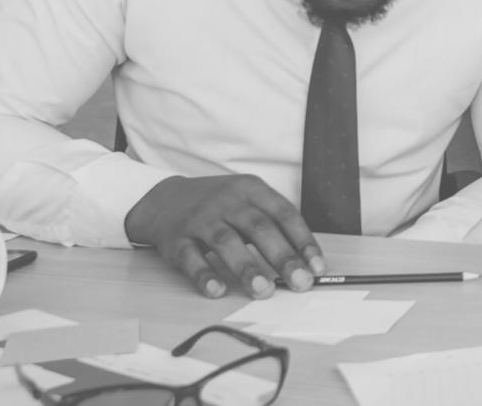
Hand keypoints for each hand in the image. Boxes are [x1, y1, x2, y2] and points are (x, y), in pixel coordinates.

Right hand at [125, 175, 323, 299]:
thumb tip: (305, 262)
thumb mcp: (248, 201)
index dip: (303, 241)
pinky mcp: (176, 238)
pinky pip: (190, 257)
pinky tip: (217, 291)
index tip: (317, 267)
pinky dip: (204, 275)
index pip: (284, 214)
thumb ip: (273, 226)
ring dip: (246, 267)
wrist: (164, 199)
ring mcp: (200, 218)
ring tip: (263, 291)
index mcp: (251, 189)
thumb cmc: (219, 206)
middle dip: (282, 257)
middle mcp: (227, 201)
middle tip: (299, 282)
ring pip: (226, 242)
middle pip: (259, 228)